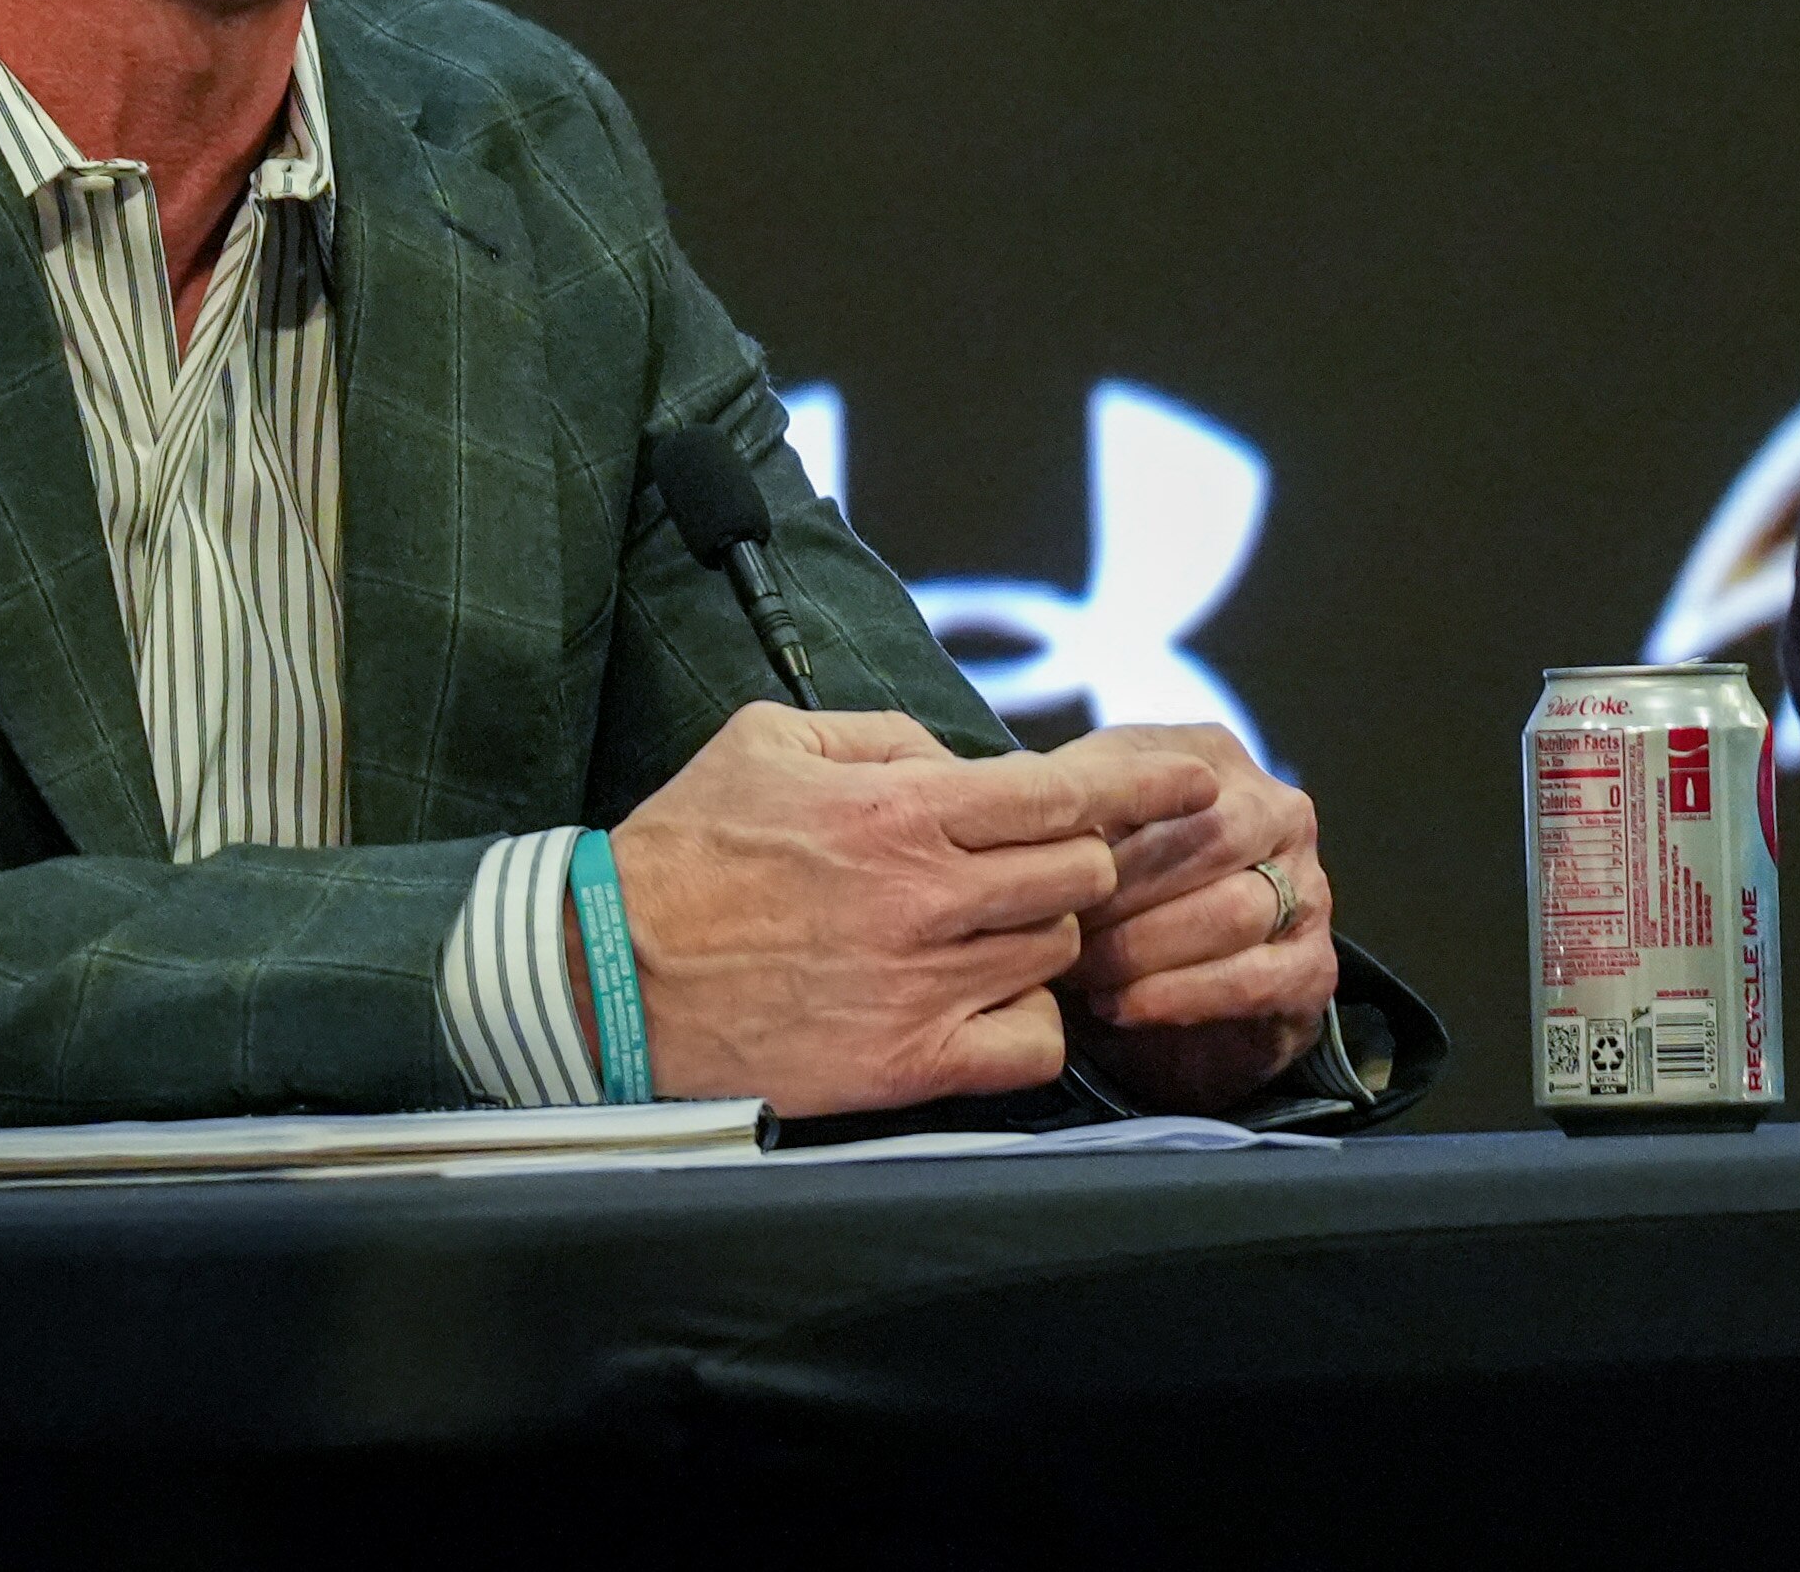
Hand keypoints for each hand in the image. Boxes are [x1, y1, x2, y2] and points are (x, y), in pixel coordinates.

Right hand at [609, 705, 1219, 1116]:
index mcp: (899, 811)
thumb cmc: (686, 850)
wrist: (607, 973)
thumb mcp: (772, 740)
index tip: (1193, 782)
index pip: (1063, 794)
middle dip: (1073, 864)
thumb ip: (884, 735)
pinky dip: (1027, 1023)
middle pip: (1081, 876)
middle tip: (1028, 870)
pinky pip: (1030, 1045)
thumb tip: (962, 756)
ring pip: (1058, 954)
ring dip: (1038, 938)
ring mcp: (922, 987)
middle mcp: (925, 898)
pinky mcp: (905, 1065)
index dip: (1142, 785)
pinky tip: (988, 1003)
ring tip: (982, 934)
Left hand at [1055, 722, 1342, 1113]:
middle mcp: (1280, 812)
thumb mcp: (1083, 831)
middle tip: (1061, 932)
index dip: (1105, 823)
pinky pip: (1254, 979)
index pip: (1169, 777)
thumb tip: (1034, 798)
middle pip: (1211, 839)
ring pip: (1233, 911)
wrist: (1164, 998)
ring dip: (1145, 948)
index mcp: (1217, 761)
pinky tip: (1122, 1007)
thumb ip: (1069, 804)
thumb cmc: (1112, 896)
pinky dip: (1180, 996)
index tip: (1044, 865)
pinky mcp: (1314, 969)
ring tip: (1083, 974)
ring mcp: (1310, 889)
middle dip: (1126, 892)